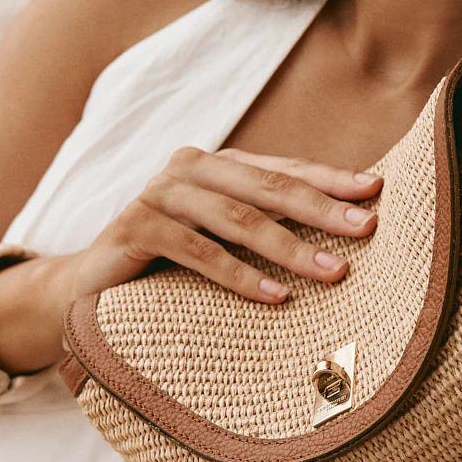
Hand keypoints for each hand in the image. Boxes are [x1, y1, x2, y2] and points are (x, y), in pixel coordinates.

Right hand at [59, 147, 382, 306]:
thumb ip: (266, 226)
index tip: (377, 190)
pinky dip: (241, 275)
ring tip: (334, 272)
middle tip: (367, 230)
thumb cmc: (169, 267)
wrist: (84, 290)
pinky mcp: (135, 226)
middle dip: (322, 209)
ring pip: (238, 219)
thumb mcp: (221, 240)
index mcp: (217, 165)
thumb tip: (345, 234)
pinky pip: (199, 252)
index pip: (284, 169)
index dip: (330, 179)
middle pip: (268, 188)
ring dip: (291, 248)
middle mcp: (189, 169)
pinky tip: (276, 296)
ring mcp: (159, 194)